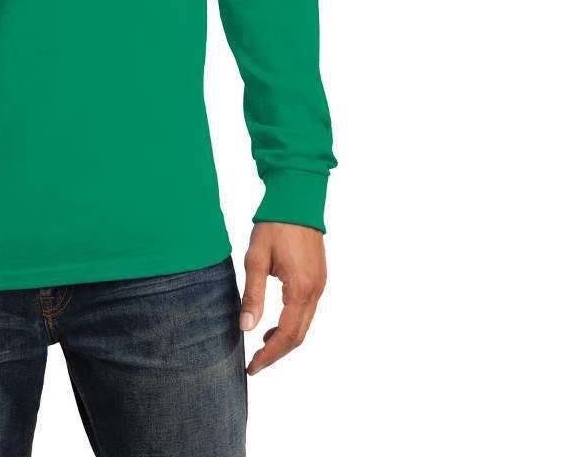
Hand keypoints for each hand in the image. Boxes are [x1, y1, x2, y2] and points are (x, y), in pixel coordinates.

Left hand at [239, 221, 326, 374]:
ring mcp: (320, 285)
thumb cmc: (274, 225)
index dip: (269, 356)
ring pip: (305, 325)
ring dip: (285, 339)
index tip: (251, 367)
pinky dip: (292, 324)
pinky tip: (275, 324)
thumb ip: (252, 295)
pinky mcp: (318, 278)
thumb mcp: (256, 259)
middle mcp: (315, 291)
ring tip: (261, 345)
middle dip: (277, 353)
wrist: (297, 198)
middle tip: (254, 363)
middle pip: (299, 336)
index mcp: (300, 289)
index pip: (286, 336)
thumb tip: (246, 328)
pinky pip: (307, 311)